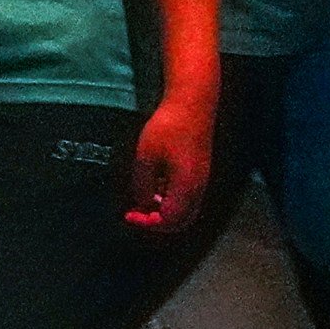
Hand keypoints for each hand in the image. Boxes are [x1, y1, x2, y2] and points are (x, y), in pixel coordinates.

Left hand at [128, 87, 215, 231]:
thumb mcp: (146, 156)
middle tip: (135, 214)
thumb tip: (142, 204)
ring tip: (141, 201)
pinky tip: (154, 187)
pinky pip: (187, 196)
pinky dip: (170, 199)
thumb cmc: (168, 128)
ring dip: (164, 211)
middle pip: (181, 220)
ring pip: (185, 209)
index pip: (169, 220)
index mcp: (187, 187)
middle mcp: (198, 188)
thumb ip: (143, 184)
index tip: (128, 216)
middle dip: (157, 222)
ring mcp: (201, 180)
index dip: (147, 223)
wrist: (191, 105)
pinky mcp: (199, 171)